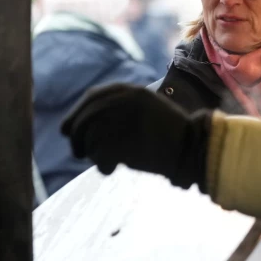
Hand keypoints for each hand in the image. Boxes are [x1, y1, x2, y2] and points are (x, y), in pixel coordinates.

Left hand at [61, 83, 210, 190]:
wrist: (192, 149)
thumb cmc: (169, 133)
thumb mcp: (146, 109)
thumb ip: (119, 109)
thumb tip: (81, 124)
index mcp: (131, 91)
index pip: (92, 97)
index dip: (76, 113)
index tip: (68, 129)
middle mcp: (126, 102)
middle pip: (85, 118)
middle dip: (76, 136)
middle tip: (78, 153)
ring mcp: (125, 122)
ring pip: (89, 138)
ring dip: (91, 153)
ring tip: (104, 162)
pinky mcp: (125, 143)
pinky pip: (99, 155)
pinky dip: (101, 165)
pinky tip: (111, 169)